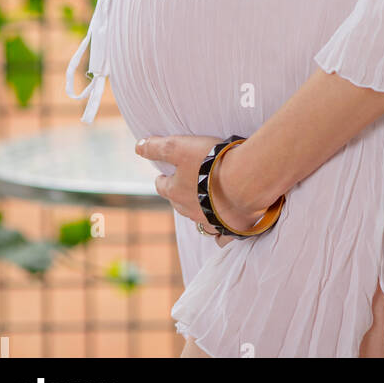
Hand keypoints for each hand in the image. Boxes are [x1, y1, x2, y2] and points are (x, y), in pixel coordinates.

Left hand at [135, 134, 266, 246]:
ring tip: (204, 203)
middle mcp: (189, 210)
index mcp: (176, 192)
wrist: (245, 181)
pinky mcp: (229, 227)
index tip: (162, 176)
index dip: (161, 180)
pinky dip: (219, 232)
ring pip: (198, 219)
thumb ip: (157, 147)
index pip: (162, 186)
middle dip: (179, 196)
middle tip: (184, 186)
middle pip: (178, 204)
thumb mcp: (179, 147)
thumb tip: (138, 146)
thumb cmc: (211, 162)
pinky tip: (222, 227)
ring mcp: (209, 220)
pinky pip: (220, 236)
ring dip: (198, 211)